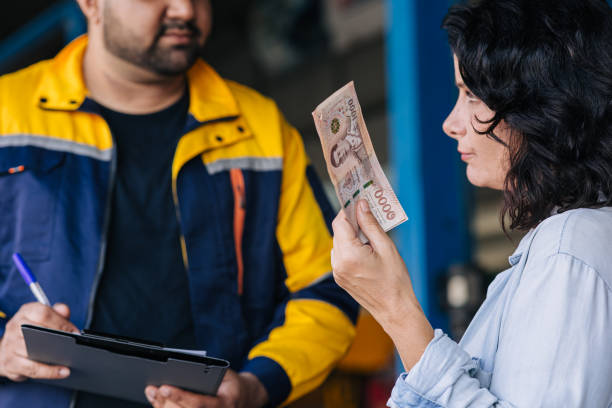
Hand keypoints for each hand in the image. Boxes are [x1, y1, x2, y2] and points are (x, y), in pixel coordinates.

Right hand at [0, 302, 78, 380]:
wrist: (9, 348)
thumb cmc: (32, 332)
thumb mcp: (45, 318)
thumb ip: (58, 313)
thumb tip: (64, 310)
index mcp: (26, 312)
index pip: (42, 313)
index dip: (61, 322)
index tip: (74, 332)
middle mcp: (15, 326)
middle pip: (35, 330)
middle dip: (57, 338)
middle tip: (73, 346)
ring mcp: (10, 345)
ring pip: (31, 351)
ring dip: (53, 358)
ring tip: (70, 362)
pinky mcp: (10, 363)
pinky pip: (30, 369)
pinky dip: (48, 372)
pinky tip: (62, 372)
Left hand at [145, 369, 267, 407]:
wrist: (244, 398)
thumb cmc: (231, 384)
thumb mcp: (225, 374)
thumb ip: (208, 373)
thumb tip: (183, 369)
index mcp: (225, 404)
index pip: (198, 403)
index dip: (179, 396)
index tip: (164, 387)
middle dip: (165, 401)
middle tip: (153, 389)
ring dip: (162, 406)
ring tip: (152, 392)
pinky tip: (159, 400)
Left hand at [331, 200, 433, 368]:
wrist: (395, 310)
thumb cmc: (395, 281)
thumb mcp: (386, 247)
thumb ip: (370, 225)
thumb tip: (361, 205)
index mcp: (349, 254)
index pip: (340, 222)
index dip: (348, 210)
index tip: (359, 202)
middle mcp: (338, 263)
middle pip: (338, 232)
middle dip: (352, 222)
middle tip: (369, 215)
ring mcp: (337, 272)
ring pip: (339, 243)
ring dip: (351, 235)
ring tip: (371, 237)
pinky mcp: (340, 277)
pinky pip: (341, 255)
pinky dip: (350, 248)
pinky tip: (367, 250)